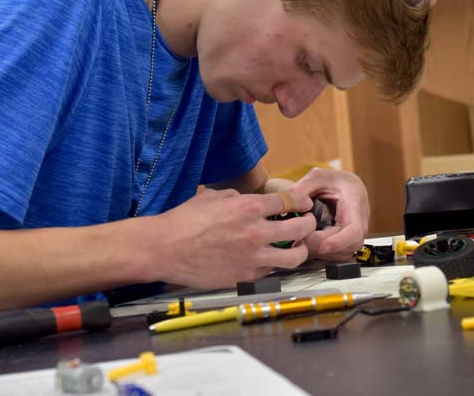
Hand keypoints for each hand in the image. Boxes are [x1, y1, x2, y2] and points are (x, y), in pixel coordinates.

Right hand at [150, 188, 314, 288]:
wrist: (164, 249)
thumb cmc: (183, 221)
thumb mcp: (212, 197)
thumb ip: (235, 197)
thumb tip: (245, 199)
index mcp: (249, 207)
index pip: (291, 201)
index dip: (302, 201)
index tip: (304, 204)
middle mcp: (256, 232)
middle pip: (301, 228)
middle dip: (308, 224)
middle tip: (307, 224)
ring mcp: (253, 257)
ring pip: (294, 257)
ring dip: (300, 250)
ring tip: (297, 248)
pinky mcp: (245, 276)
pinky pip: (271, 271)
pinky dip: (274, 265)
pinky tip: (269, 260)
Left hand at [291, 168, 369, 260]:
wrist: (346, 186)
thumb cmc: (334, 181)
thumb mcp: (317, 176)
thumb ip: (302, 187)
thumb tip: (289, 201)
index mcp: (354, 204)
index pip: (354, 230)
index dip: (339, 241)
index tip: (321, 246)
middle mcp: (359, 223)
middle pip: (346, 246)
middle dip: (320, 245)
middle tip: (300, 235)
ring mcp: (354, 236)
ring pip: (341, 255)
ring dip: (320, 251)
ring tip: (304, 237)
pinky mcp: (347, 244)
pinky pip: (336, 256)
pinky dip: (321, 253)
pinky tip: (309, 242)